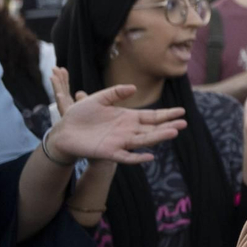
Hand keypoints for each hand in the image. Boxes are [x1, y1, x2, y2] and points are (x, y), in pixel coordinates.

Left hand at [46, 84, 186, 164]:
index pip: (152, 116)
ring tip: (173, 132)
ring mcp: (120, 142)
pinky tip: (149, 157)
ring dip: (158, 137)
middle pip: (153, 129)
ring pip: (144, 141)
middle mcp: (128, 130)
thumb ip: (115, 93)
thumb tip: (134, 88)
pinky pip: (126, 157)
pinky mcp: (110, 152)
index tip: (182, 111)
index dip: (166, 114)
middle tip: (183, 123)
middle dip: (168, 126)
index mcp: (127, 117)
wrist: (63, 131)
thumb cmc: (79, 115)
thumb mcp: (98, 99)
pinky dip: (137, 158)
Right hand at [51, 66, 84, 116]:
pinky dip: (61, 101)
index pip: (65, 88)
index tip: (62, 68)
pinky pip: (63, 108)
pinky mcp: (67, 117)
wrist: (83, 136)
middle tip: (54, 68)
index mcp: (69, 103)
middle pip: (61, 90)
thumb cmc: (85, 120)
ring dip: (56, 87)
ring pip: (60, 97)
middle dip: (58, 79)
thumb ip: (82, 99)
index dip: (64, 79)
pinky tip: (59, 95)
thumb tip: (78, 92)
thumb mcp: (85, 107)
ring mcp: (65, 111)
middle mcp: (66, 106)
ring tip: (52, 77)